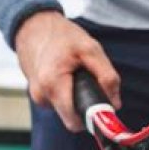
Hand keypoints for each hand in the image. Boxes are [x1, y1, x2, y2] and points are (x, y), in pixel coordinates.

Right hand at [15, 11, 120, 131]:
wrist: (33, 27)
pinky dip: (66, 92)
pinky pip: (58, 102)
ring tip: (75, 75)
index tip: (101, 111)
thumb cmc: (62, 36)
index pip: (74, 122)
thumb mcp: (91, 49)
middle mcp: (42, 96)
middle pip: (71, 117)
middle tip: (90, 84)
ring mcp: (37, 97)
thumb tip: (115, 104)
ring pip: (65, 110)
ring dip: (75, 97)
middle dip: (84, 105)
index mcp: (53, 85)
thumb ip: (107, 76)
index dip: (90, 119)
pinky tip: (65, 76)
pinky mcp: (37, 95)